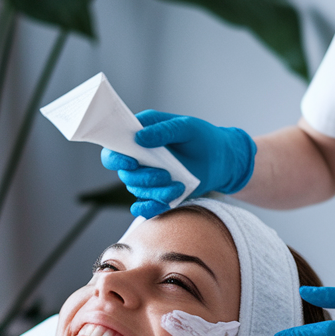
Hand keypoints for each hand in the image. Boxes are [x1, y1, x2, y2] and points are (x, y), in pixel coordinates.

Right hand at [101, 110, 256, 217]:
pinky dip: (151, 208)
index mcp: (139, 137)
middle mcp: (139, 159)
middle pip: (125, 174)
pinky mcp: (157, 195)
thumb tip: (140, 138)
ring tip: (179, 186)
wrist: (221, 160)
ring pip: (137, 191)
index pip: (113, 150)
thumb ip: (164, 129)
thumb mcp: (187, 127)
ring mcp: (147, 178)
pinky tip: (166, 202)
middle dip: (143, 177)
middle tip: (165, 174)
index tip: (132, 161)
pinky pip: (144, 208)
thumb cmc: (203, 137)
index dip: (115, 157)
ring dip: (156, 192)